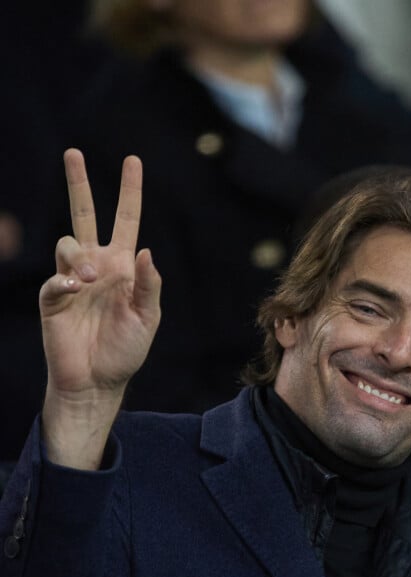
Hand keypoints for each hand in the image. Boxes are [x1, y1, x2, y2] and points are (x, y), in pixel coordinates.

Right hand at [40, 149, 160, 468]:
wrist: (97, 382)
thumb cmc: (125, 352)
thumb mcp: (147, 319)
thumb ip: (149, 286)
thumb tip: (146, 250)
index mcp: (122, 268)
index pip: (126, 221)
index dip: (130, 192)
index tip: (133, 161)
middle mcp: (95, 267)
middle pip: (84, 215)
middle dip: (78, 184)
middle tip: (73, 153)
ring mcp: (71, 280)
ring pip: (67, 243)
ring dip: (77, 255)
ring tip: (87, 279)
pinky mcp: (53, 298)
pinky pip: (54, 278)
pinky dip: (63, 280)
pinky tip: (73, 290)